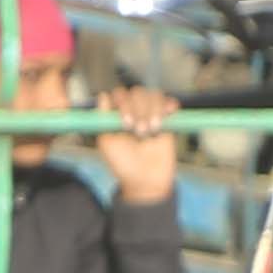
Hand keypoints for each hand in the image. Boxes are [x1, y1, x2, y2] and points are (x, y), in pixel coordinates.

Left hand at [98, 80, 180, 205]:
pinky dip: (168, 105)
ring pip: (154, 96)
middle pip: (137, 92)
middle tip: (138, 132)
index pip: (119, 94)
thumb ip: (103, 119)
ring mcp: (151, 115)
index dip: (122, 103)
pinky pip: (170, 103)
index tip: (125, 123)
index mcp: (116, 114)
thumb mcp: (106, 142)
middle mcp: (133, 111)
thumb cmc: (121, 163)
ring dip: (152, 111)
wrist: (145, 180)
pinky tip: (168, 114)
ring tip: (150, 131)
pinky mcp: (167, 121)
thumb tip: (103, 95)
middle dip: (137, 110)